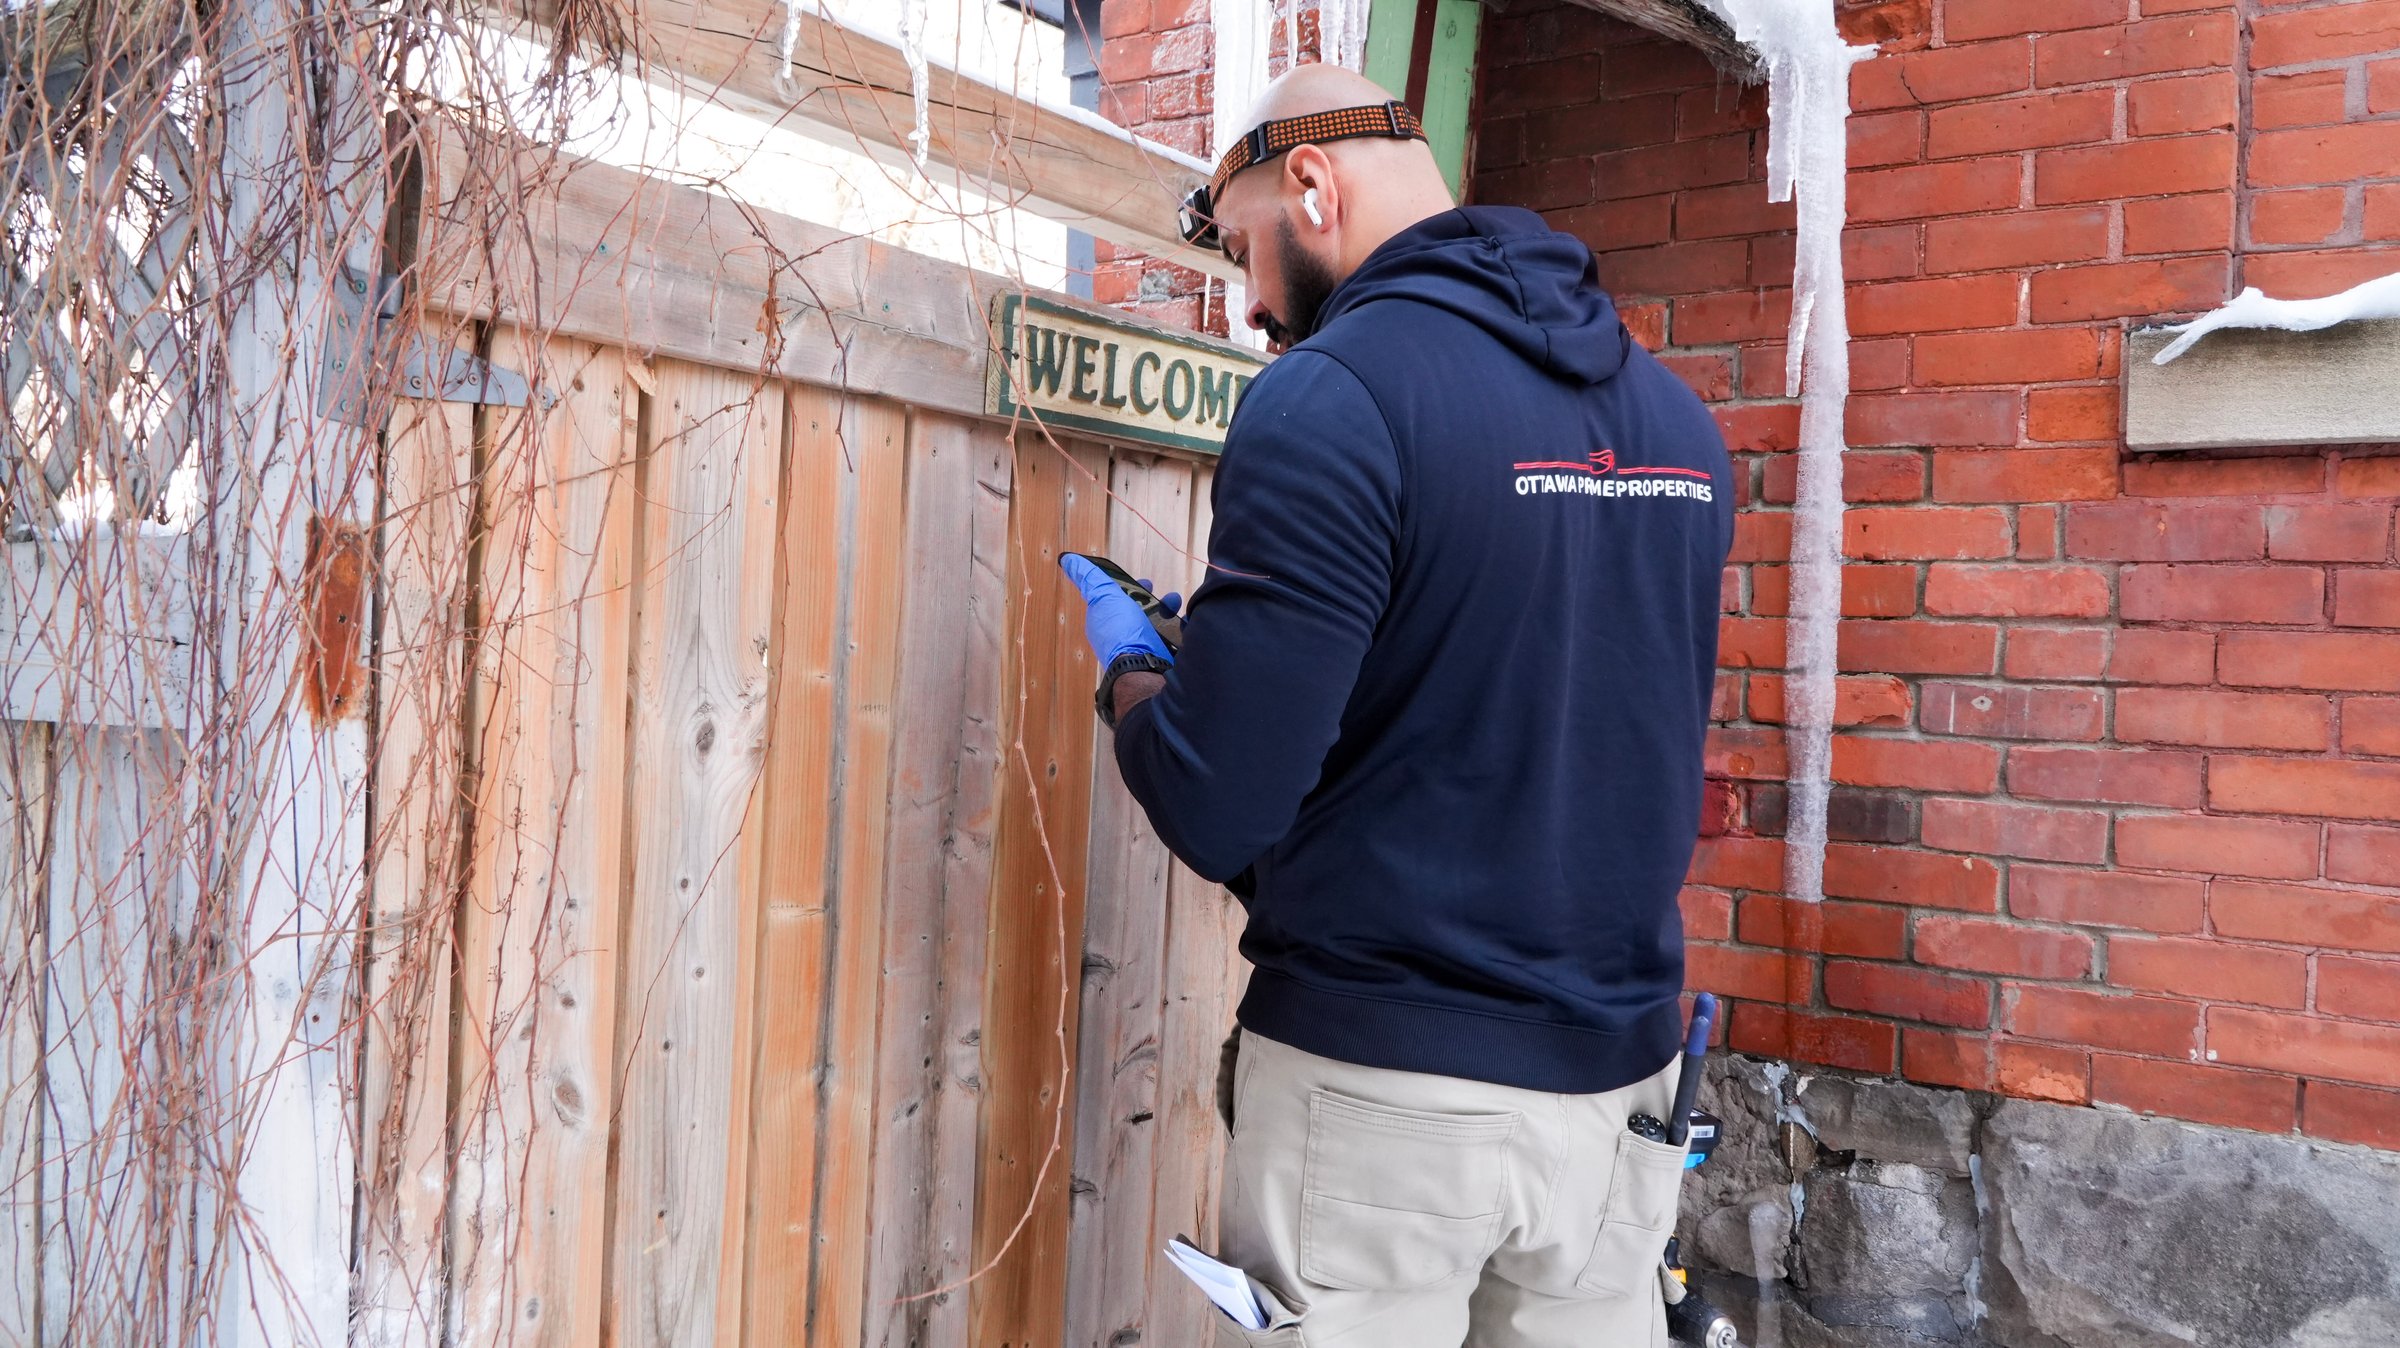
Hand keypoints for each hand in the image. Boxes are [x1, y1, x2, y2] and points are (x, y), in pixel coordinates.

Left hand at [1059, 555, 1174, 666]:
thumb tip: (1067, 560)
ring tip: (1175, 603)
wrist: (1144, 668)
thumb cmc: (1121, 631)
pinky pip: (1171, 638)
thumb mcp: (1103, 596)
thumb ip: (1089, 579)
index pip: (1116, 601)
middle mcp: (1121, 638)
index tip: (1143, 581)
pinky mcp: (1160, 658)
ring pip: (1156, 625)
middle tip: (1163, 594)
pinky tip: (1186, 620)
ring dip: (1167, 610)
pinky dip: (1179, 627)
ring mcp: (1141, 650)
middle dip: (1152, 599)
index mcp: (1105, 624)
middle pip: (1138, 613)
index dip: (1129, 589)